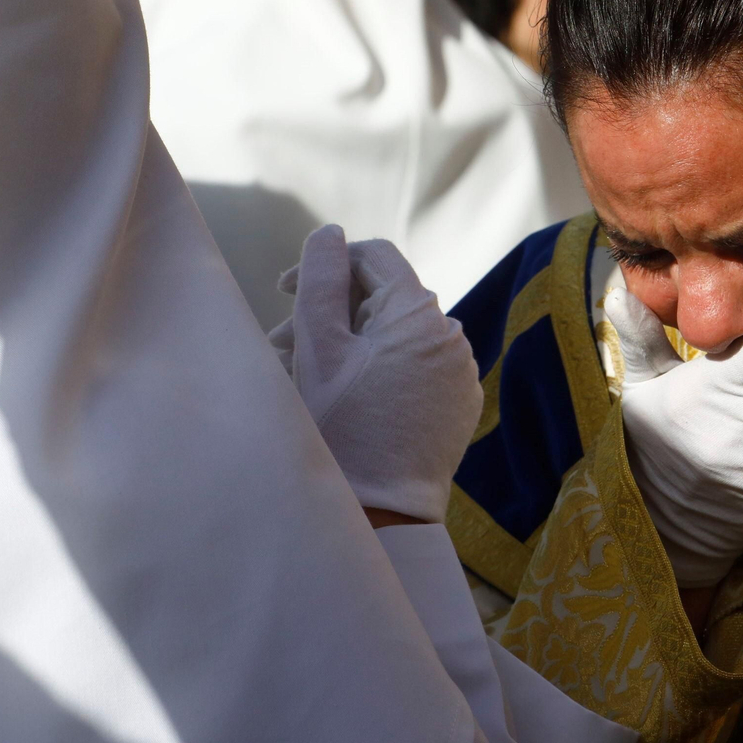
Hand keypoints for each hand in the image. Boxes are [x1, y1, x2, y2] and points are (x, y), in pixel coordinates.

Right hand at [269, 226, 481, 522]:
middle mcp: (451, 334)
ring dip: (351, 344)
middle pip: (383, 299)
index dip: (327, 263)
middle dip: (331, 312)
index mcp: (419, 311)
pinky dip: (382, 371)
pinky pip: (417, 368)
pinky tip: (346, 396)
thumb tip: (330, 234)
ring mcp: (460, 371)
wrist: (382, 509)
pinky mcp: (459, 403)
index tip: (285, 289)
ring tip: (306, 374)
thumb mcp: (320, 346)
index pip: (374, 256)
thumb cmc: (342, 426)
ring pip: (397, 336)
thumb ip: (322, 279)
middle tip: (282, 344)